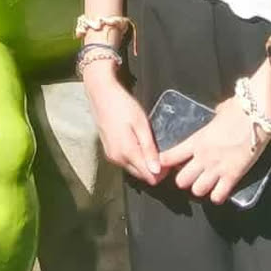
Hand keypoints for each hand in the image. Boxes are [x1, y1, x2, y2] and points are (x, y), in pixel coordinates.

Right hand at [84, 65, 162, 183]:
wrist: (100, 94)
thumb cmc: (123, 105)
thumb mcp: (141, 124)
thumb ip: (148, 149)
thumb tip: (156, 171)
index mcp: (127, 153)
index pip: (149, 177)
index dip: (162, 172)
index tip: (169, 159)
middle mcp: (117, 159)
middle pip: (141, 175)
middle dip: (153, 169)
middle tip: (162, 151)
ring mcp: (111, 156)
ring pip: (133, 169)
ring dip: (144, 163)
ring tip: (151, 145)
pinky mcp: (108, 151)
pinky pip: (125, 162)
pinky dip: (135, 158)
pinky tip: (139, 143)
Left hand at [160, 96, 263, 203]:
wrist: (257, 116)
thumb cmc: (238, 109)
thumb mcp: (219, 112)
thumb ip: (214, 119)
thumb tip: (218, 113)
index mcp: (196, 140)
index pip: (170, 157)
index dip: (165, 163)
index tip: (164, 165)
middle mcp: (203, 157)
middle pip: (181, 181)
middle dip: (184, 180)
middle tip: (191, 176)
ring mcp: (217, 168)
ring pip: (197, 191)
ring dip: (200, 189)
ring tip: (205, 184)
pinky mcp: (233, 176)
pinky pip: (218, 196)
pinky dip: (217, 196)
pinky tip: (220, 191)